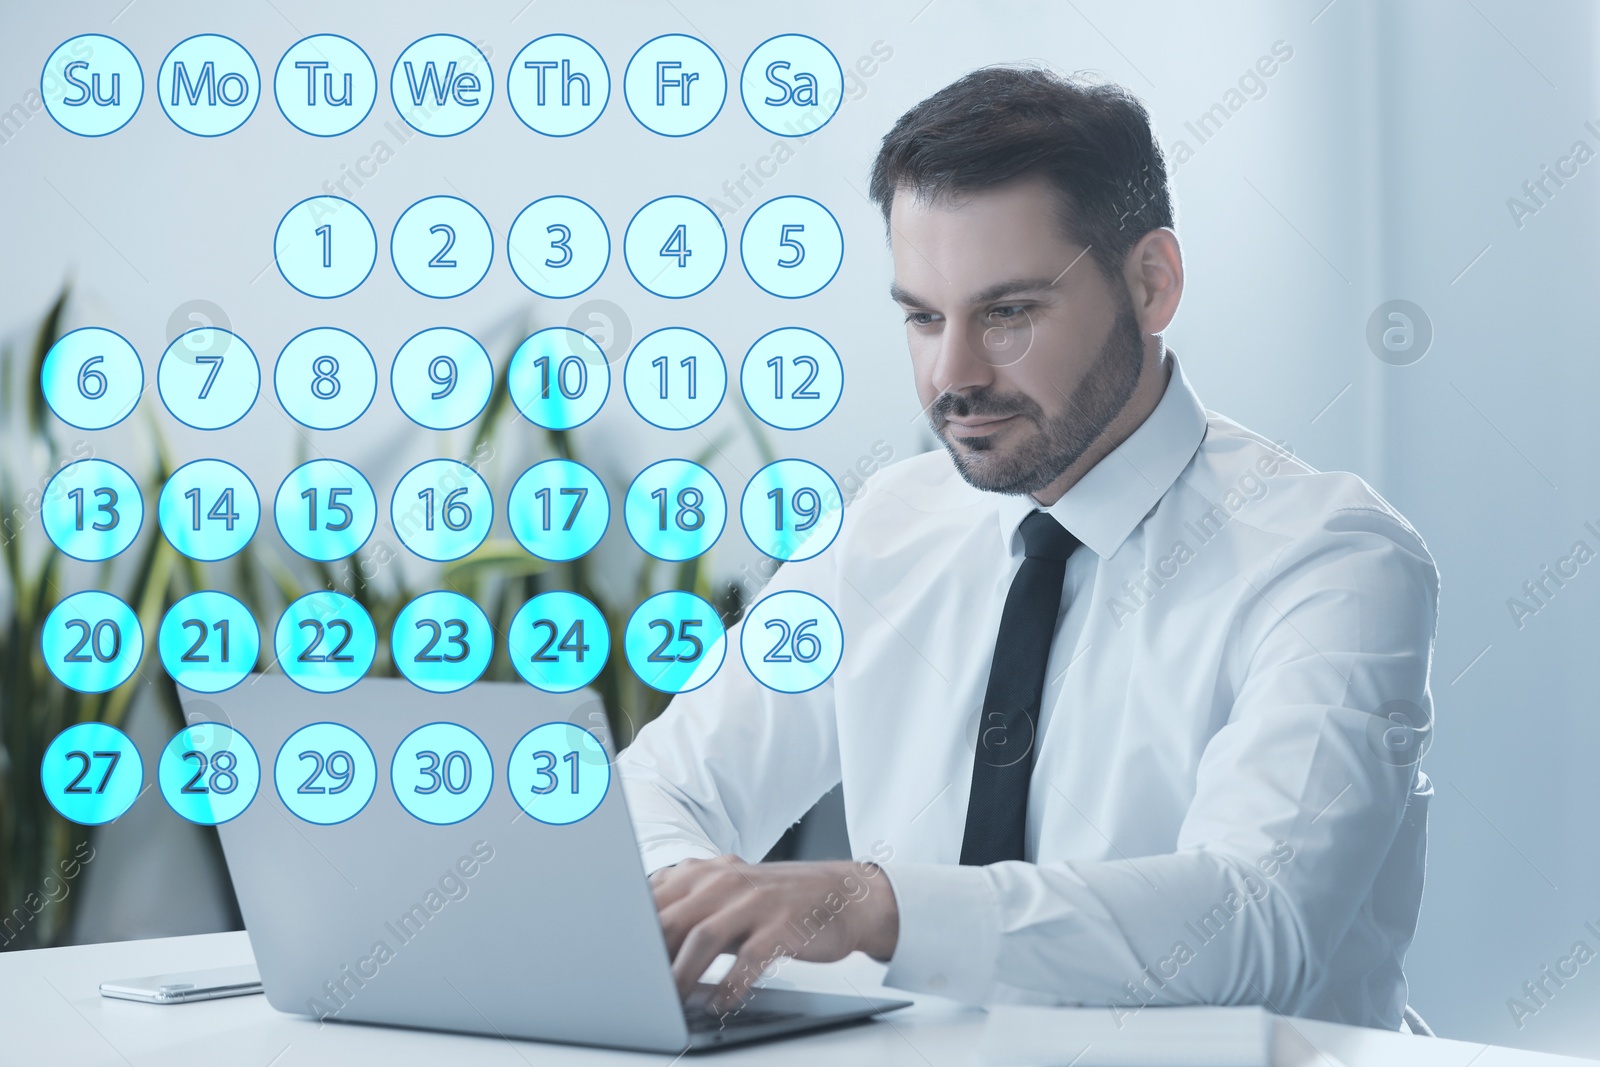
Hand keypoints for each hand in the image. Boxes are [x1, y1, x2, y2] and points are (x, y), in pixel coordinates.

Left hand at [649, 856, 898, 1011]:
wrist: (841, 894)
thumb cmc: (774, 901)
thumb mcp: (726, 896)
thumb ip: (685, 911)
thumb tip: (638, 945)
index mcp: (705, 873)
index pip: (653, 900)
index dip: (629, 932)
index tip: (613, 960)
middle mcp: (726, 881)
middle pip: (672, 918)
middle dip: (648, 958)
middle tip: (633, 990)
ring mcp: (756, 902)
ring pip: (704, 937)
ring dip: (680, 974)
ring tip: (668, 1003)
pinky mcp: (783, 926)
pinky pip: (750, 959)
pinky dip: (730, 985)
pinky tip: (719, 1005)